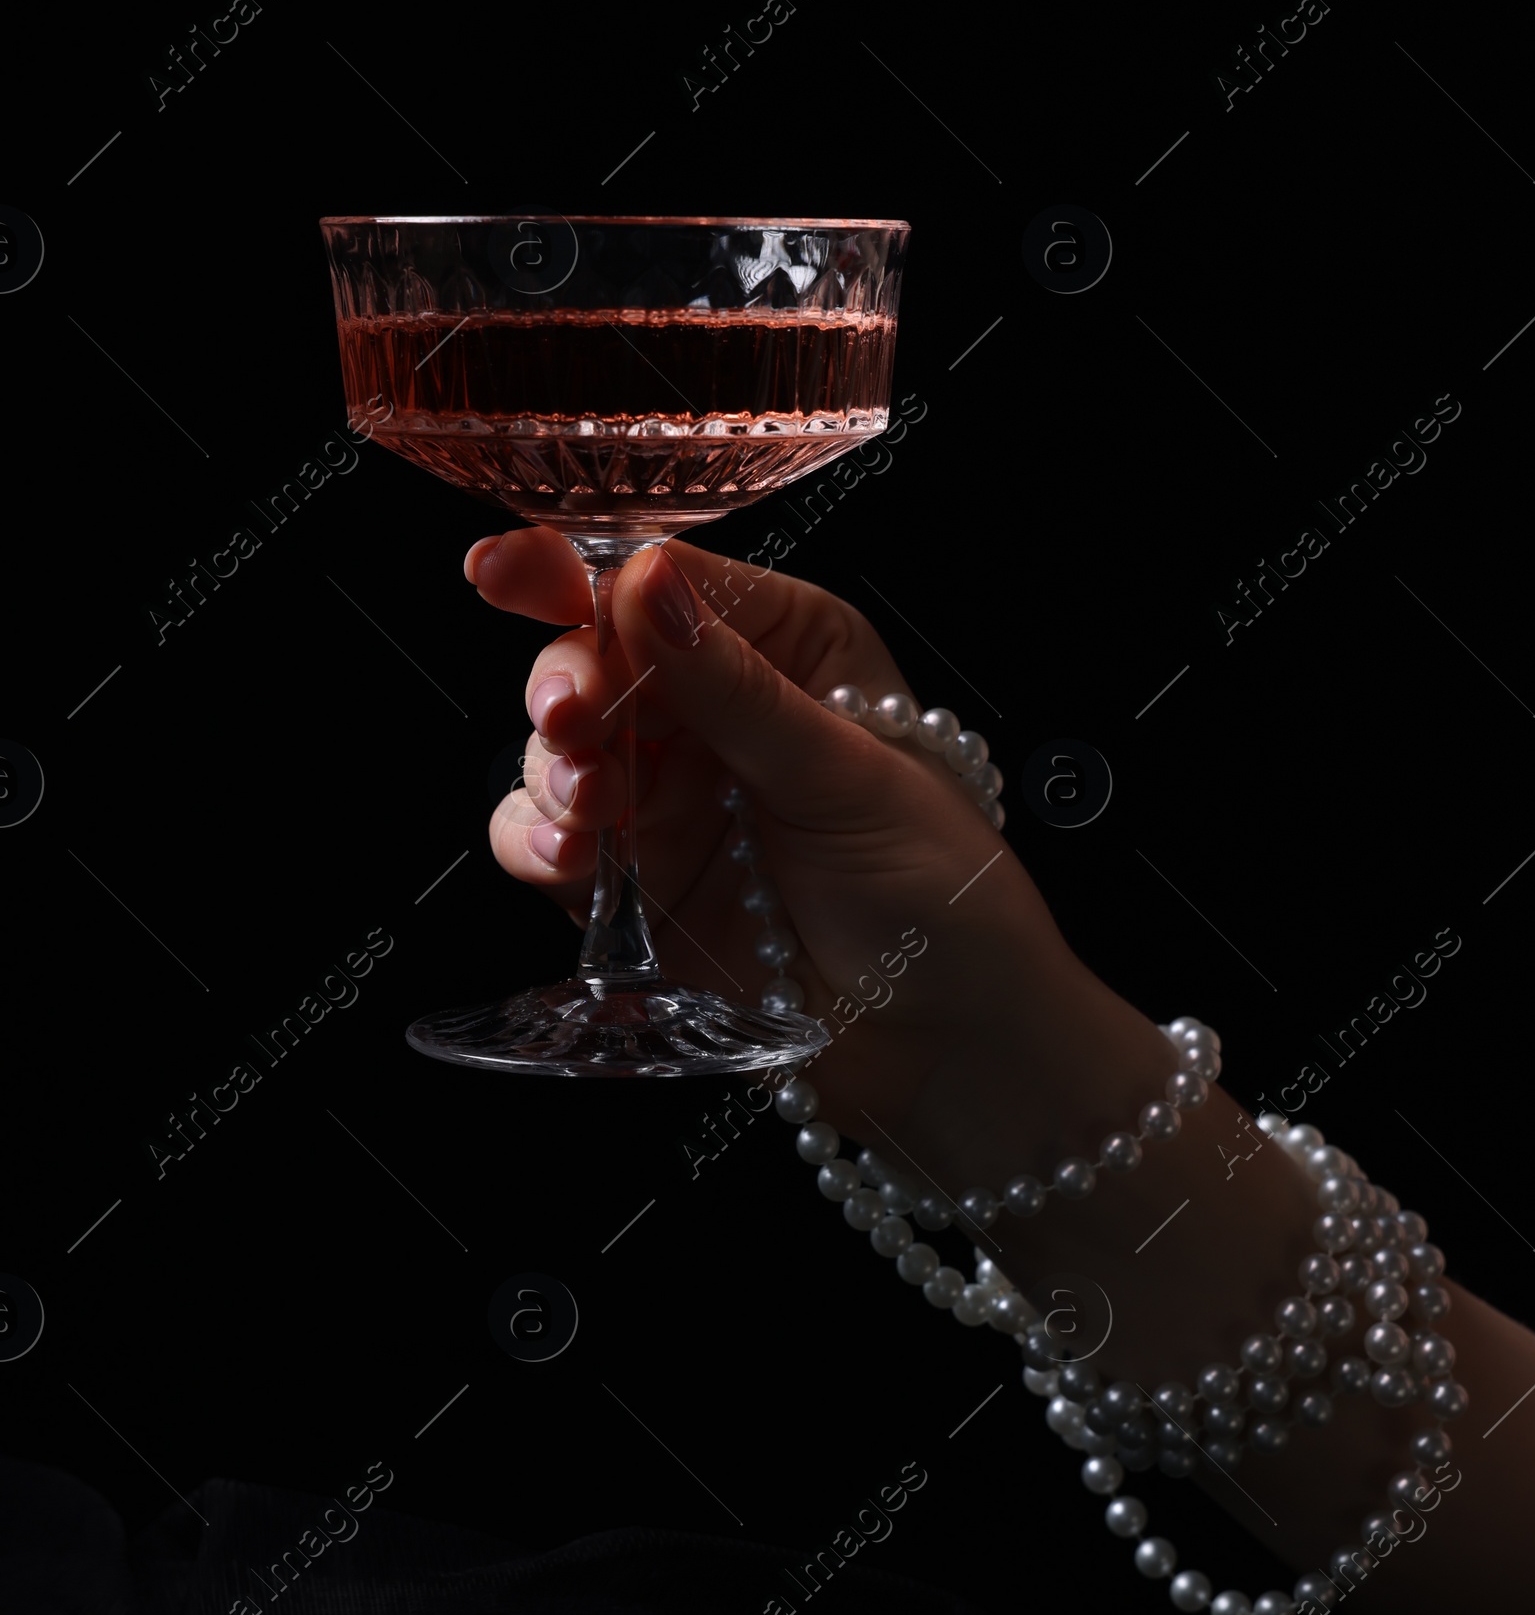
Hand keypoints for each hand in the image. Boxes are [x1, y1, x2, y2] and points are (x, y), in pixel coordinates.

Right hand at [469, 528, 1093, 1147]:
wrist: (948, 1045)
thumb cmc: (942, 895)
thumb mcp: (848, 776)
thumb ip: (740, 690)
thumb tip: (647, 585)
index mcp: (790, 648)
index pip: (667, 586)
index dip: (579, 574)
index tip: (507, 569)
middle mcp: (718, 714)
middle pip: (593, 663)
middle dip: (566, 686)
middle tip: (570, 720)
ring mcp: (670, 801)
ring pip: (559, 754)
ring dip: (555, 772)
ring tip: (594, 807)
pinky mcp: (637, 886)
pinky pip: (551, 845)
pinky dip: (539, 844)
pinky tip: (569, 859)